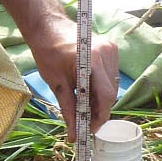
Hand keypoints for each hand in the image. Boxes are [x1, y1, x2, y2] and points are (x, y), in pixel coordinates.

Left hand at [29, 20, 120, 139]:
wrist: (48, 26)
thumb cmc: (48, 52)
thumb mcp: (56, 83)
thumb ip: (68, 109)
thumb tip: (74, 134)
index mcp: (92, 60)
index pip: (105, 96)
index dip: (99, 116)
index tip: (89, 129)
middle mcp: (107, 53)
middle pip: (111, 92)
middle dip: (99, 110)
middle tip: (85, 122)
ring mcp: (112, 50)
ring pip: (113, 86)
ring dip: (101, 100)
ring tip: (84, 107)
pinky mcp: (111, 49)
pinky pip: (111, 76)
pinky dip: (102, 87)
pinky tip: (88, 92)